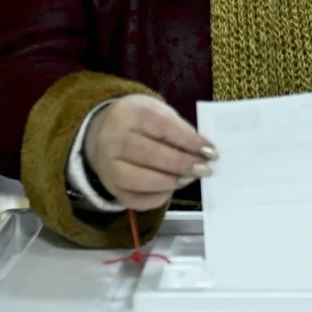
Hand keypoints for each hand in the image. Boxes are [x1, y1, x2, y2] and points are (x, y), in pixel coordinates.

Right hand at [83, 94, 217, 210]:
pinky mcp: (110, 187)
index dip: (189, 141)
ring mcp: (107, 166)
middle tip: (204, 169)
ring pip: (136, 179)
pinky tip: (170, 189)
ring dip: (168, 182)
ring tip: (188, 178)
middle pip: (148, 154)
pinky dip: (155, 198)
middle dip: (181, 164)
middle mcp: (113, 139)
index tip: (211, 152)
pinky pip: (132, 199)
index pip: (162, 127)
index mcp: (130, 113)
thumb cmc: (140, 121)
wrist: (101, 131)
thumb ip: (179, 130)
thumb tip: (203, 152)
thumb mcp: (159, 112)